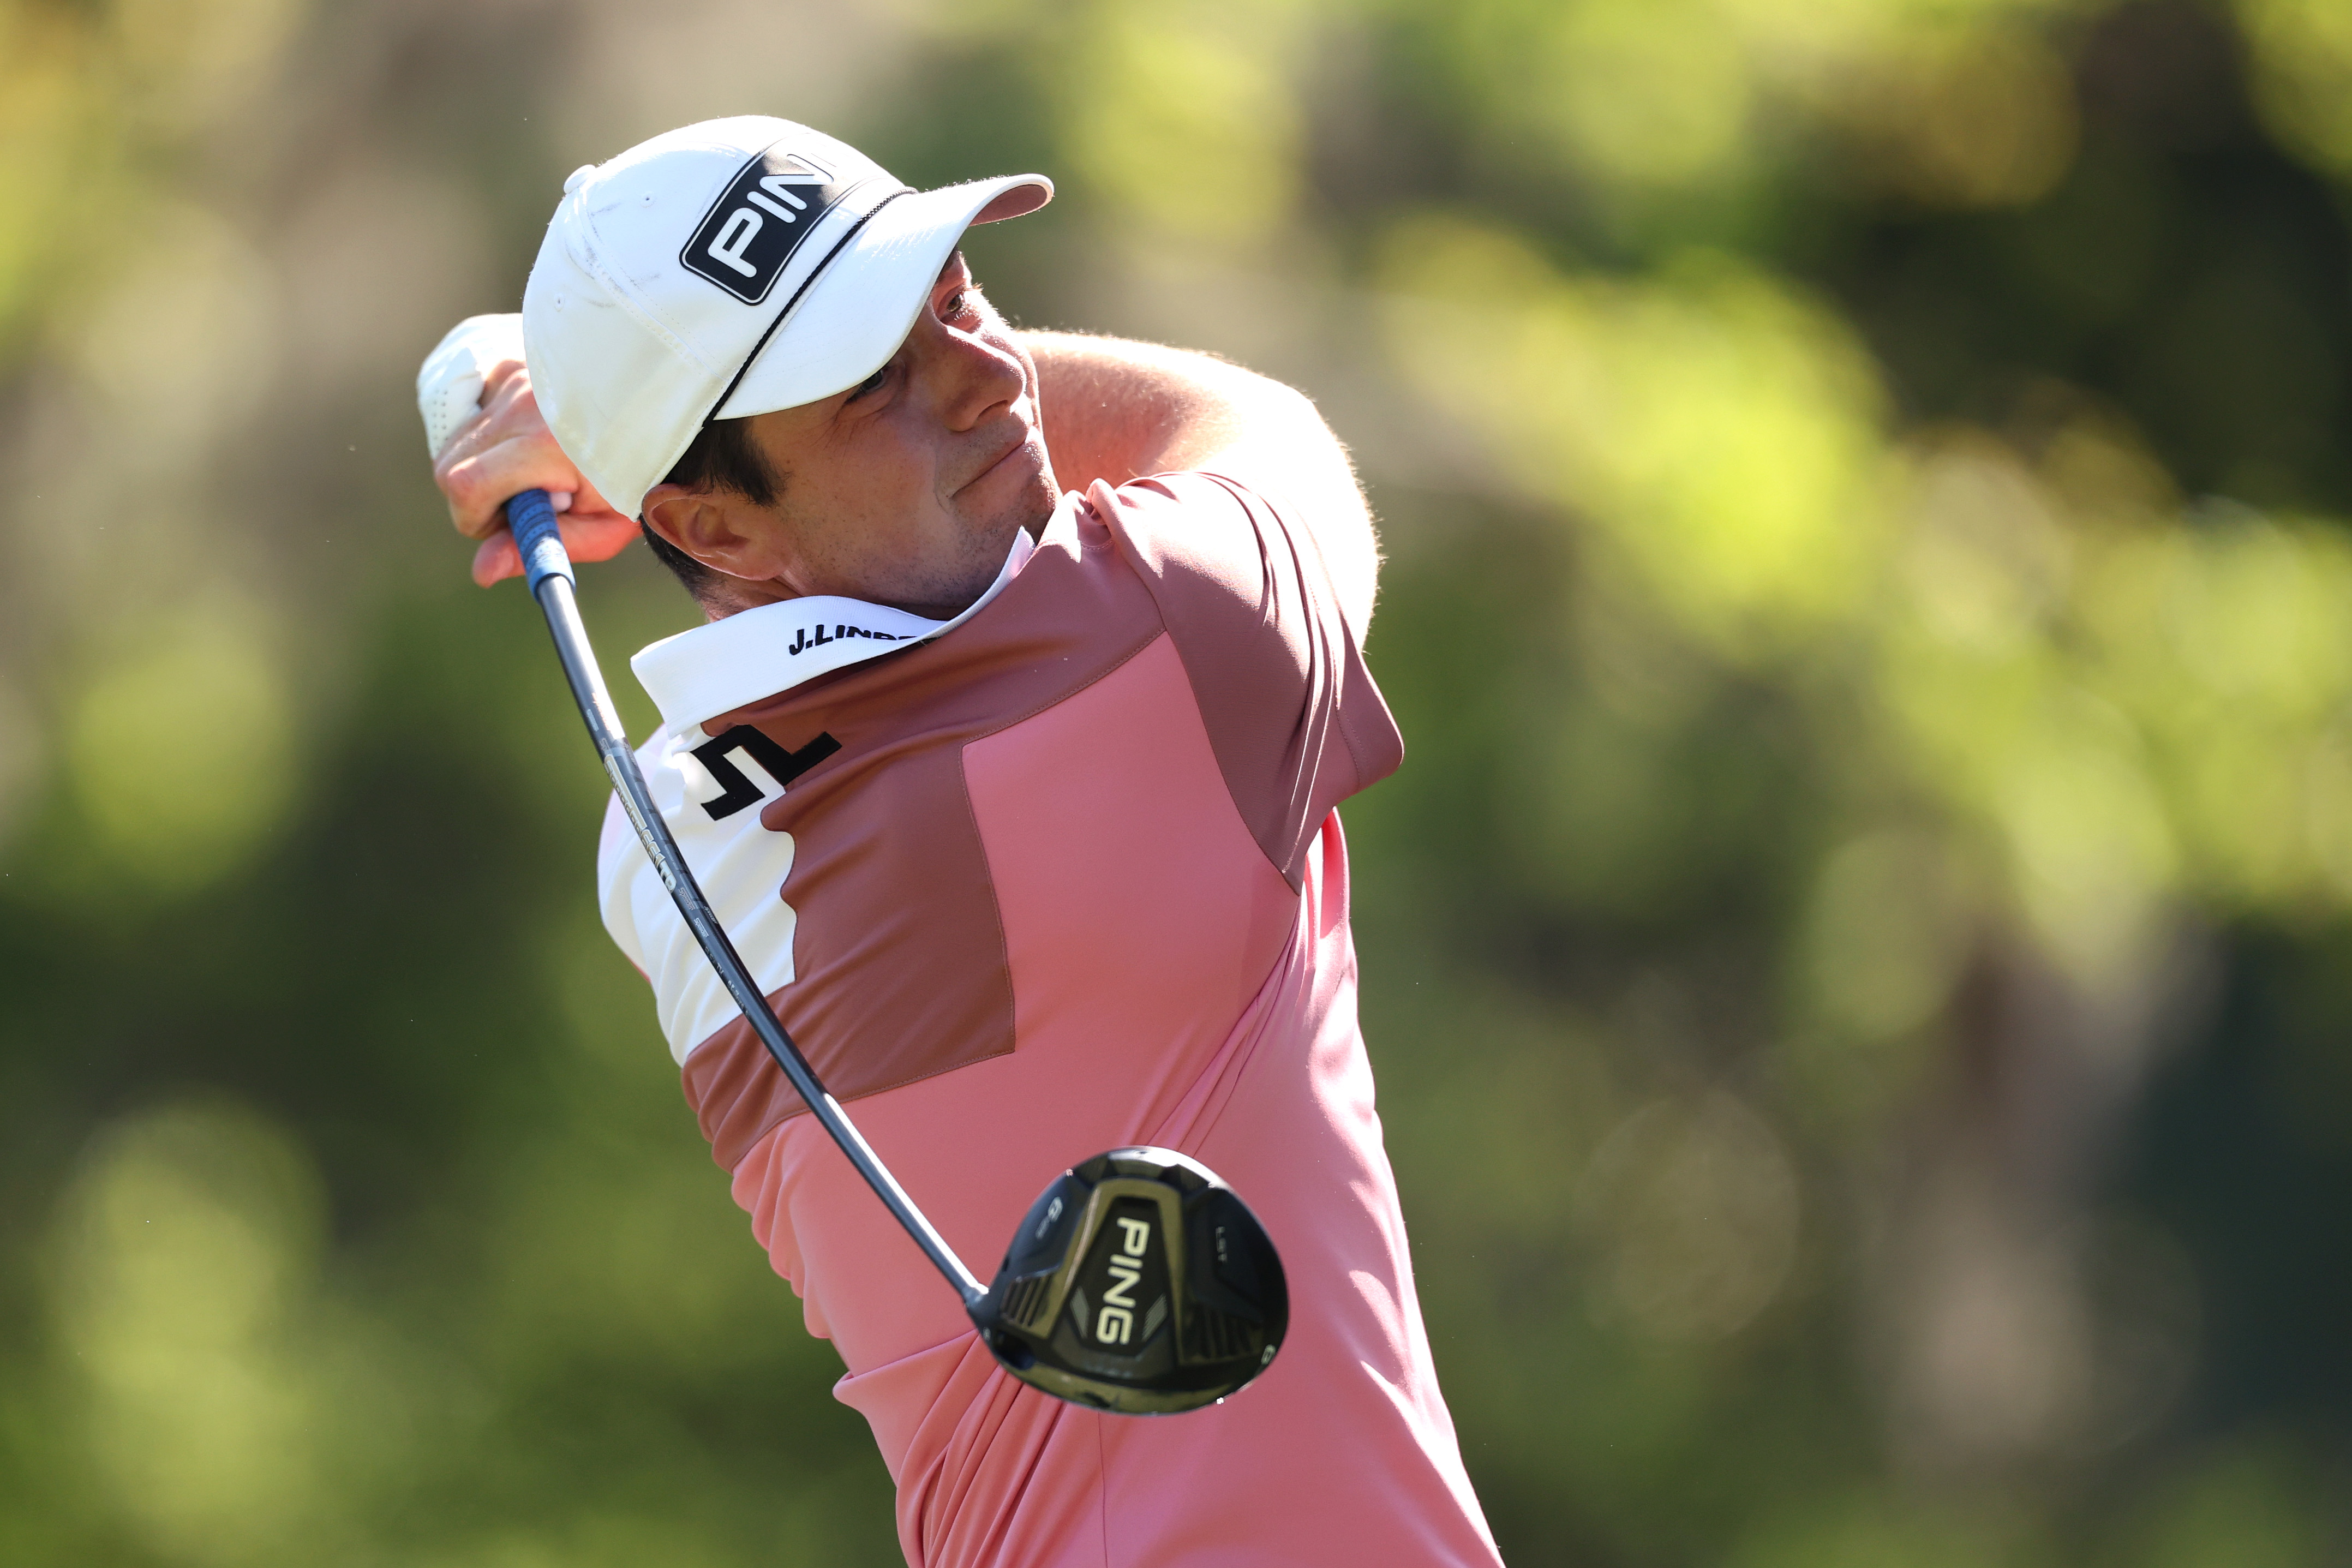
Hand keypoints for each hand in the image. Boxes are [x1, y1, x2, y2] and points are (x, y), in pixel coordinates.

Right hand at [431, 359, 640, 585]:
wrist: (669, 417)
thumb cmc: (640, 477)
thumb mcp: (604, 526)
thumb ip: (541, 548)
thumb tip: (482, 572)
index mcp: (546, 446)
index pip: (466, 487)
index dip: (477, 520)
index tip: (507, 527)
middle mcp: (524, 404)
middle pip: (451, 465)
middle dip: (476, 496)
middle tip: (524, 502)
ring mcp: (516, 379)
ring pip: (458, 438)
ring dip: (483, 465)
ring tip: (535, 468)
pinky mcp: (511, 365)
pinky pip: (474, 408)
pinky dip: (490, 432)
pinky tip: (529, 439)